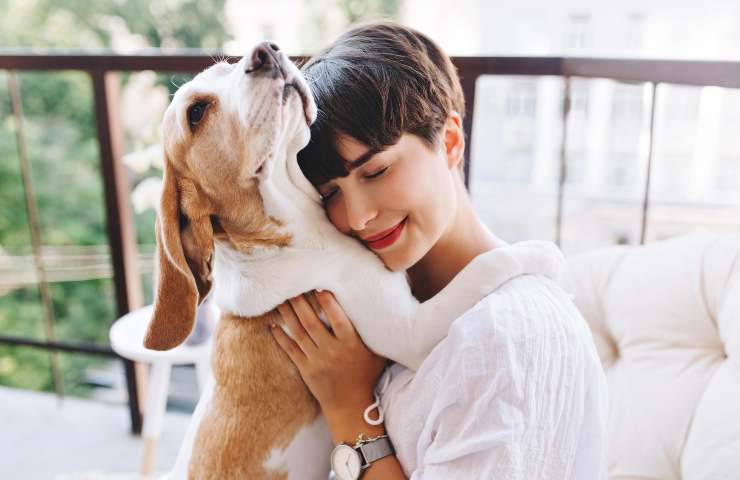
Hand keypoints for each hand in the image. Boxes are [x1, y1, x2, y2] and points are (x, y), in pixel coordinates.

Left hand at [270, 290, 387, 415]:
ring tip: (280, 299)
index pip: (338, 319)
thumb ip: (376, 335)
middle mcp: (332, 351)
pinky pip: (290, 350)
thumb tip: (386, 312)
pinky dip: (281, 337)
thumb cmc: (366, 376)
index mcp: (351, 344)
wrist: (351, 406)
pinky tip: (273, 326)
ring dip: (288, 315)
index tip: (319, 287)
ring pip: (299, 333)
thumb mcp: (377, 355)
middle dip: (300, 303)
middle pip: (312, 323)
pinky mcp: (305, 370)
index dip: (328, 303)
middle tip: (291, 286)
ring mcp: (317, 361)